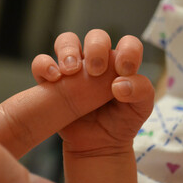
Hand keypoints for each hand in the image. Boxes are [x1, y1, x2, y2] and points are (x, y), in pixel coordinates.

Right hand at [32, 30, 154, 152]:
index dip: (128, 50)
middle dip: (96, 47)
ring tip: (71, 70)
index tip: (125, 69)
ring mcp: (73, 71)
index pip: (127, 44)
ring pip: (66, 41)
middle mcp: (97, 62)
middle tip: (97, 71)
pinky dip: (44, 65)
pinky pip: (41, 64)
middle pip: (95, 37)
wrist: (99, 145)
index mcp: (121, 64)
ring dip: (68, 50)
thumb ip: (141, 91)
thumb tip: (119, 84)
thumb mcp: (141, 108)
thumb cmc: (122, 122)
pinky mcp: (53, 82)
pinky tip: (54, 78)